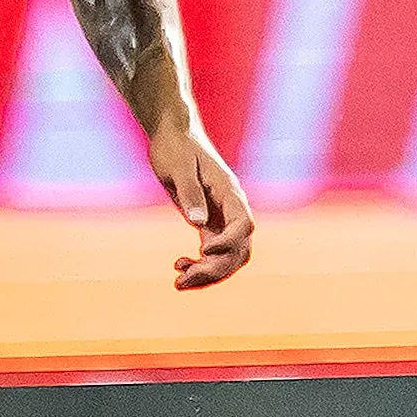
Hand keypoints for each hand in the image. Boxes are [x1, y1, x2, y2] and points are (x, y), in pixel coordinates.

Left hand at [148, 118, 254, 290]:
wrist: (173, 134)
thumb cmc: (175, 146)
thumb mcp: (178, 167)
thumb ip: (189, 193)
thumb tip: (198, 222)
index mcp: (229, 191)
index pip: (244, 224)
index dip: (229, 242)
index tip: (204, 250)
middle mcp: (231, 208)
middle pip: (238, 249)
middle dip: (215, 269)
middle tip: (182, 279)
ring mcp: (222, 217)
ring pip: (228, 256)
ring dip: (208, 273)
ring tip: (179, 282)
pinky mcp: (210, 223)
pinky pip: (214, 253)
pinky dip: (201, 265)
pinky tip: (180, 266)